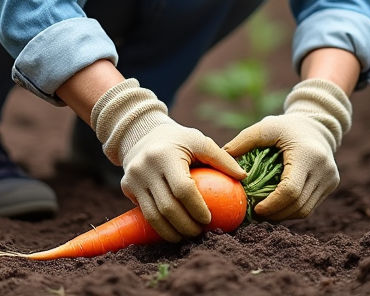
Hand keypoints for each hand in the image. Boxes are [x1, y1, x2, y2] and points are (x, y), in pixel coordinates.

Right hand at [91, 79, 245, 241]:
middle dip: (186, 226)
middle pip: (168, 207)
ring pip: (153, 216)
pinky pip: (144, 212)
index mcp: (165, 154)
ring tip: (187, 236)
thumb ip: (221, 158)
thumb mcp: (198, 140)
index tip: (209, 219)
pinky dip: (159, 226)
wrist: (141, 133)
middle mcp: (145, 167)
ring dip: (172, 232)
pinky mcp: (125, 186)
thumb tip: (243, 177)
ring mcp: (132, 178)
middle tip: (200, 232)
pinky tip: (173, 231)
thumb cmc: (177, 140)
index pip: (183, 189)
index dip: (197, 208)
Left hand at [222, 78, 352, 219]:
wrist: (317, 125)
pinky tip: (277, 207)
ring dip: (283, 215)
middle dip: (275, 214)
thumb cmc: (286, 126)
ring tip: (263, 213)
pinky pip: (310, 206)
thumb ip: (243, 141)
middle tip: (255, 214)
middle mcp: (324, 169)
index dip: (272, 205)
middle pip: (298, 205)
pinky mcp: (331, 184)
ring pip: (305, 210)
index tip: (255, 209)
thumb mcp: (265, 127)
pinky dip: (292, 210)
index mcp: (307, 155)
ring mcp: (330, 178)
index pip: (290, 191)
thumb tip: (222, 159)